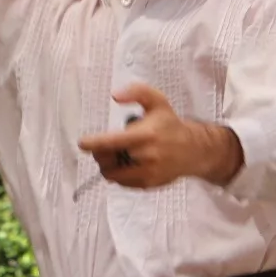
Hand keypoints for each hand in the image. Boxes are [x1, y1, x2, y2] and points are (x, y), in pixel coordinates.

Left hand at [77, 84, 243, 188]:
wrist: (193, 150)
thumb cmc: (170, 124)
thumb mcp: (157, 101)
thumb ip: (137, 92)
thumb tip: (115, 95)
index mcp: (146, 135)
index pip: (113, 142)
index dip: (94, 143)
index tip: (82, 143)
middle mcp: (146, 156)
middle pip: (108, 160)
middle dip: (100, 153)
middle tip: (103, 146)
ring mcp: (147, 173)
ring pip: (113, 174)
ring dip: (108, 165)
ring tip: (116, 154)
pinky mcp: (148, 184)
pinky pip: (122, 182)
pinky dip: (118, 173)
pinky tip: (126, 163)